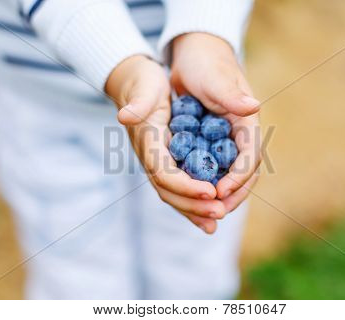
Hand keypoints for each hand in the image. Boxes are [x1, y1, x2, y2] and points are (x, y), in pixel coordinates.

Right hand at [106, 55, 226, 233]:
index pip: (163, 173)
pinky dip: (192, 203)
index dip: (186, 186)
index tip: (212, 192)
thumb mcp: (144, 88)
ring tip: (215, 222)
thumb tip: (124, 116)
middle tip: (219, 212)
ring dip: (194, 210)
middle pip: (169, 191)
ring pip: (174, 195)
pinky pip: (179, 188)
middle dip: (194, 205)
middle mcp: (151, 159)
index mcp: (147, 144)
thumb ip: (137, 103)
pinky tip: (208, 215)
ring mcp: (158, 164)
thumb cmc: (143, 84)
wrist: (134, 85)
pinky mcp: (167, 164)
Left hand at [170, 33, 261, 210]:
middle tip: (215, 213)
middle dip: (232, 196)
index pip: (250, 156)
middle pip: (245, 174)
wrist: (197, 55)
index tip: (220, 192)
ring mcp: (228, 142)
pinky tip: (195, 200)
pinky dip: (207, 187)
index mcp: (247, 122)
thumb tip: (252, 107)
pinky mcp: (214, 145)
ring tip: (207, 216)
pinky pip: (214, 171)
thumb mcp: (216, 78)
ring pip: (231, 177)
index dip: (238, 177)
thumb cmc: (207, 64)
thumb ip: (231, 94)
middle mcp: (240, 136)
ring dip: (221, 198)